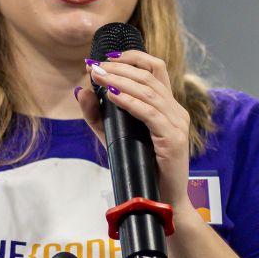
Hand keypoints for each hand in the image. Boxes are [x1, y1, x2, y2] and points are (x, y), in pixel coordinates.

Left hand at [76, 50, 192, 210]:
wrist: (162, 200)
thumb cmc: (141, 168)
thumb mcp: (115, 137)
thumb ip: (99, 116)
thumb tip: (81, 91)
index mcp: (168, 106)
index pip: (156, 69)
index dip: (133, 57)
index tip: (106, 57)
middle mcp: (176, 111)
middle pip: (149, 75)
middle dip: (119, 67)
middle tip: (95, 66)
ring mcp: (177, 124)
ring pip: (149, 90)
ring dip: (120, 80)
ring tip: (98, 76)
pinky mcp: (173, 139)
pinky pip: (150, 113)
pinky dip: (130, 102)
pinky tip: (113, 97)